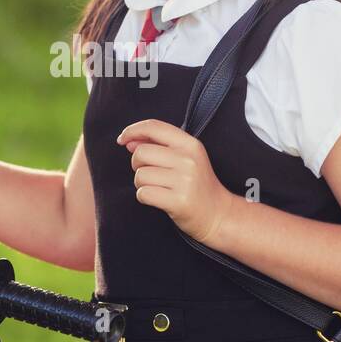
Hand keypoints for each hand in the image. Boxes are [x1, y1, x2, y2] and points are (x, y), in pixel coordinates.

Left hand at [117, 119, 234, 244]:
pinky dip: (145, 197)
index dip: (132, 130)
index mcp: (190, 144)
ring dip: (142, 184)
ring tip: (158, 188)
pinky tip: (158, 199)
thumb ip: (158, 146)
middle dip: (137, 164)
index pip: (154, 127)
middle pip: (141, 153)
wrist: (218, 214)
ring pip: (140, 175)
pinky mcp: (178, 201)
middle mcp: (188, 160)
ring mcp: (184, 181)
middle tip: (151, 174)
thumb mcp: (185, 158)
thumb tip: (129, 141)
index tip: (122, 139)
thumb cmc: (197, 185)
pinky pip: (144, 193)